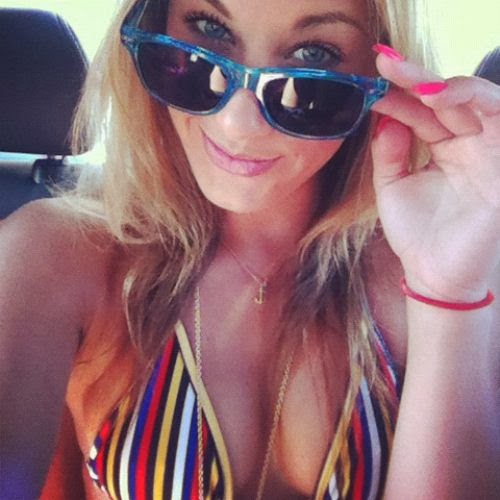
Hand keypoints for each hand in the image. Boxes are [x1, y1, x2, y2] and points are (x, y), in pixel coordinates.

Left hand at [371, 48, 499, 300]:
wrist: (432, 273)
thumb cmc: (415, 232)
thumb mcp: (392, 185)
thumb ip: (389, 151)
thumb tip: (383, 116)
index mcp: (445, 146)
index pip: (423, 110)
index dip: (399, 92)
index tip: (371, 78)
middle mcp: (470, 143)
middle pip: (447, 99)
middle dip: (416, 78)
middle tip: (385, 64)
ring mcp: (490, 153)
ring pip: (480, 102)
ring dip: (447, 87)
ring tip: (415, 84)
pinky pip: (499, 123)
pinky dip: (475, 105)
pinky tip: (439, 98)